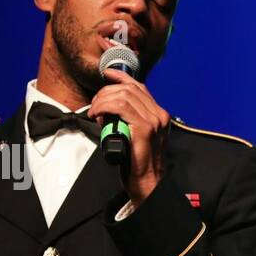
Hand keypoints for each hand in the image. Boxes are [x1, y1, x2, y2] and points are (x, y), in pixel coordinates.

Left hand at [88, 67, 170, 204]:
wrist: (147, 181)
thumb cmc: (138, 162)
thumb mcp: (136, 135)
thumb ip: (129, 119)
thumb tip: (109, 107)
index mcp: (159, 115)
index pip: (139, 87)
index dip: (121, 77)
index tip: (107, 74)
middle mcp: (159, 115)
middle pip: (129, 89)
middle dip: (106, 92)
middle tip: (95, 104)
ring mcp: (153, 120)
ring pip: (123, 95)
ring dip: (103, 99)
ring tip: (95, 111)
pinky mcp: (144, 128)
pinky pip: (120, 106)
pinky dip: (104, 106)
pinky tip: (98, 114)